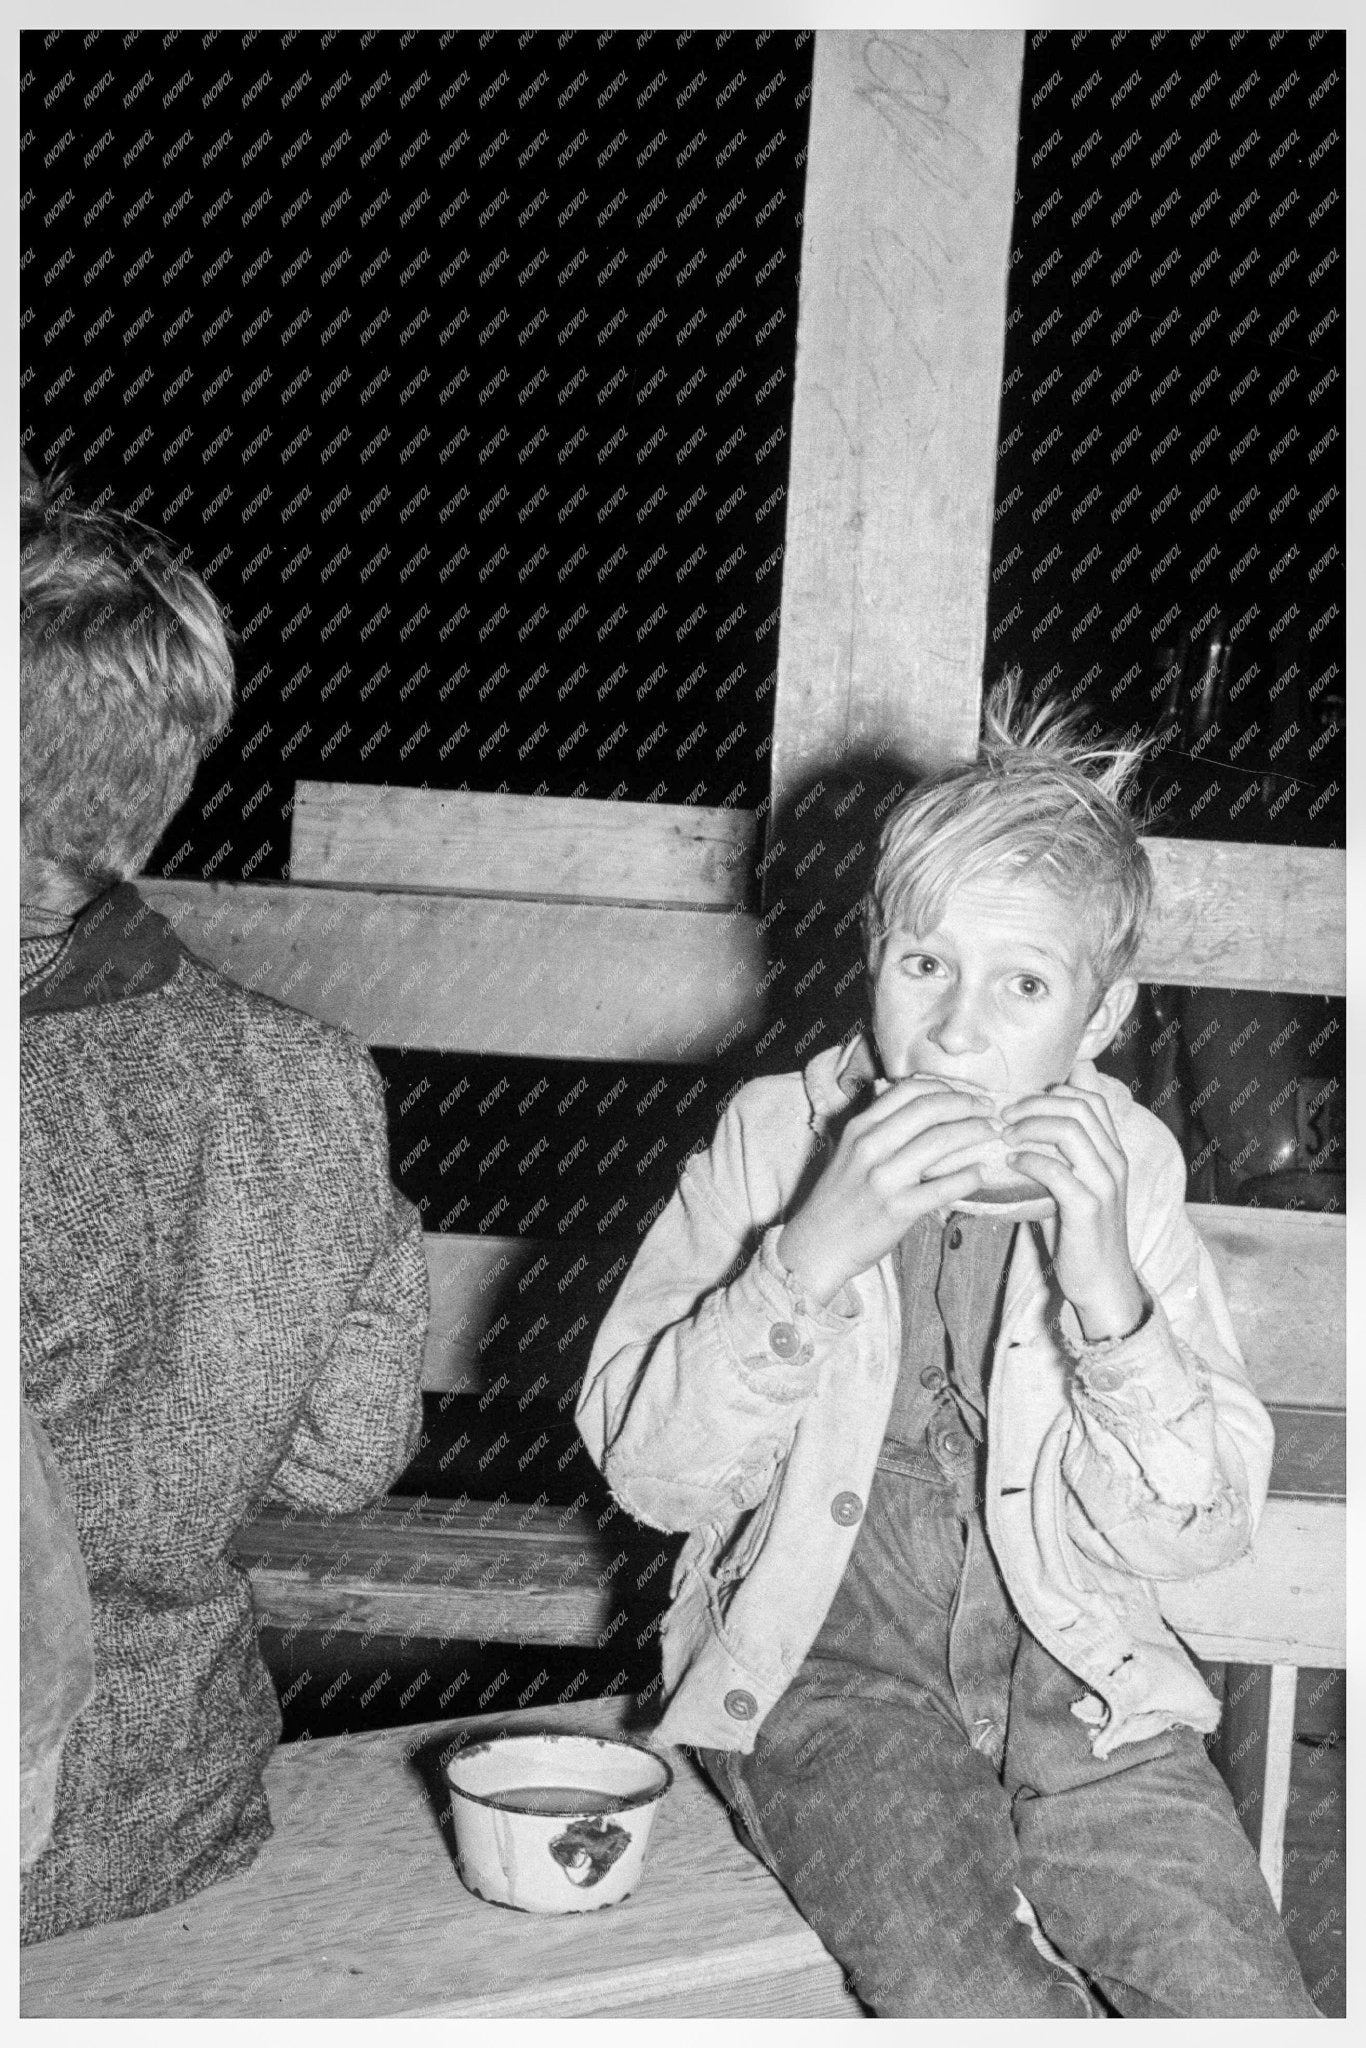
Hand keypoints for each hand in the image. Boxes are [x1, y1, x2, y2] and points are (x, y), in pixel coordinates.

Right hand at [777, 1077, 998, 1305]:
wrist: (818, 1245)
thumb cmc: (839, 1198)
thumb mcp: (848, 1151)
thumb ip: (878, 1128)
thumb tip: (920, 1104)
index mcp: (859, 1128)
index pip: (908, 1091)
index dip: (945, 1087)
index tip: (966, 1094)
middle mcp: (870, 1147)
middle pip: (929, 1109)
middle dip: (967, 1104)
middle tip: (989, 1110)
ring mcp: (884, 1179)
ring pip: (939, 1142)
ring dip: (973, 1132)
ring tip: (991, 1133)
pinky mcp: (898, 1209)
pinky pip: (943, 1187)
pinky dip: (968, 1177)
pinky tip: (980, 1173)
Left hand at [1001, 1079, 1145, 1340]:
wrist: (1103, 1283)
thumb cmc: (1080, 1235)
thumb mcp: (1073, 1188)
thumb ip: (1057, 1159)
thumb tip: (1020, 1133)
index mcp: (1112, 1153)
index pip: (1092, 1099)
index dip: (1055, 1092)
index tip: (1021, 1103)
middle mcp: (1114, 1162)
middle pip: (1078, 1106)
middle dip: (1036, 1103)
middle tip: (1004, 1115)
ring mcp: (1104, 1184)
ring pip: (1070, 1131)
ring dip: (1030, 1126)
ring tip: (1004, 1136)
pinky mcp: (1088, 1208)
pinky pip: (1056, 1170)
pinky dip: (1029, 1160)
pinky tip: (1011, 1163)